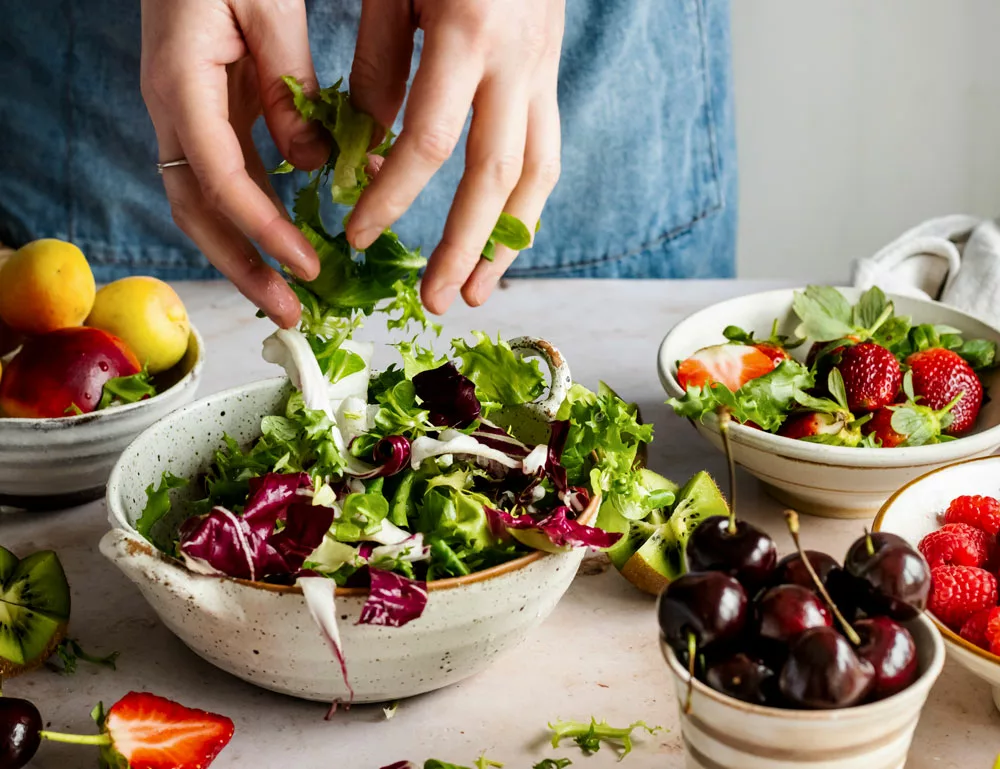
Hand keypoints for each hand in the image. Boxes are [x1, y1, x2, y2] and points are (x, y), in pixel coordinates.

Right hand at [140, 0, 329, 327]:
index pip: (221, 179)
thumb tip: (313, 166)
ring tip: (287, 296)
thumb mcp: (271, 8)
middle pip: (197, 210)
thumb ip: (291, 88)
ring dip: (243, 254)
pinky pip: (221, 178)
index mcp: (182, 85)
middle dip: (242, 268)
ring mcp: (182, 115)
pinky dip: (250, 218)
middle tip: (290, 314)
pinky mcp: (202, 114)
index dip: (263, 230)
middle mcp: (171, 109)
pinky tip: (282, 243)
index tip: (307, 266)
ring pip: (202, 203)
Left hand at [346, 0, 564, 314]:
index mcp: (470, 34)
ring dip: (510, 241)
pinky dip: (525, 203)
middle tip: (435, 300)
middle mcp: (519, 61)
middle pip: (497, 176)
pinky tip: (501, 235)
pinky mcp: (551, 75)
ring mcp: (544, 70)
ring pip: (538, 173)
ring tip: (478, 291)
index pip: (429, 142)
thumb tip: (367, 147)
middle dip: (465, 246)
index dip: (392, 197)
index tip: (357, 233)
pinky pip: (546, 151)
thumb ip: (379, 64)